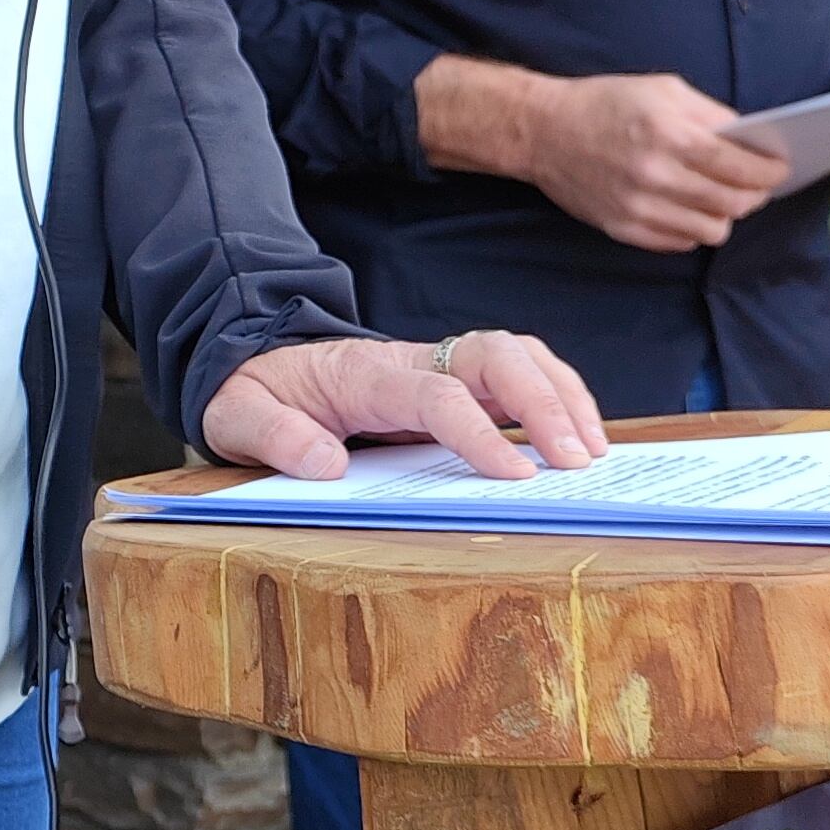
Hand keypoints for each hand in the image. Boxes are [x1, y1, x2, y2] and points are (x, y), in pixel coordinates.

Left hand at [199, 329, 607, 481]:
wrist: (255, 362)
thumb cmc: (256, 392)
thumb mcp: (236, 414)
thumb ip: (273, 435)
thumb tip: (325, 464)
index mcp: (363, 374)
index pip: (434, 393)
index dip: (478, 431)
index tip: (515, 475)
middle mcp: (411, 361)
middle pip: (494, 355)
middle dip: (544, 401)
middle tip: (578, 462)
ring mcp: (438, 367)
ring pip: (517, 357)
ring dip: (563, 396)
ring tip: (594, 454)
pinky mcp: (455, 381)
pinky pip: (518, 375)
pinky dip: (558, 398)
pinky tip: (578, 440)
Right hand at [418, 55, 788, 252]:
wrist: (540, 129)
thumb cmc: (604, 103)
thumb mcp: (662, 89)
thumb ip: (711, 115)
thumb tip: (752, 142)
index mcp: (670, 134)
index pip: (741, 168)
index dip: (770, 172)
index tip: (779, 169)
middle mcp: (656, 175)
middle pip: (733, 204)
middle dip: (753, 195)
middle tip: (753, 185)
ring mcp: (639, 207)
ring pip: (712, 231)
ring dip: (723, 215)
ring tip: (715, 198)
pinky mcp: (623, 228)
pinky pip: (680, 243)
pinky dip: (691, 228)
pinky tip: (684, 208)